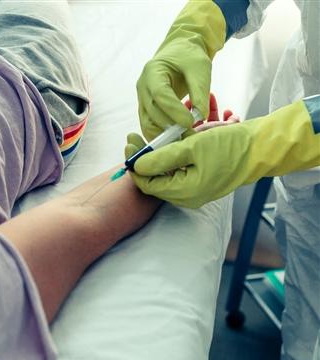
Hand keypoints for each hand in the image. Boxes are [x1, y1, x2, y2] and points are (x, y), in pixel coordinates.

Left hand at [125, 100, 318, 207]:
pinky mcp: (199, 179)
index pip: (147, 184)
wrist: (261, 147)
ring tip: (147, 134)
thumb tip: (136, 165)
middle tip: (132, 135)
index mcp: (184, 193)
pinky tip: (167, 139)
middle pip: (154, 178)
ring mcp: (193, 189)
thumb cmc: (230, 147)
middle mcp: (187, 195)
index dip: (134, 164)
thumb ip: (161, 158)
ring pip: (165, 172)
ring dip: (155, 153)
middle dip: (142, 156)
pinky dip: (170, 154)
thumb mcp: (191, 147)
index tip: (128, 142)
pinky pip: (178, 168)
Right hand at [136, 1, 224, 140]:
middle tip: (190, 135)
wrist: (178, 53)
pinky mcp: (146, 109)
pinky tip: (177, 140)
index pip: (159, 95)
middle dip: (170, 126)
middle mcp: (142, 87)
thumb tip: (201, 115)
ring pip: (147, 123)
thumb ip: (200, 90)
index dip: (174, 110)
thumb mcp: (200, 67)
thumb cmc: (189, 56)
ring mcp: (141, 99)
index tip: (190, 122)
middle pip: (151, 112)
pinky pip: (149, 126)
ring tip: (184, 140)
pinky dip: (161, 135)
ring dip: (164, 135)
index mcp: (152, 71)